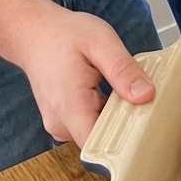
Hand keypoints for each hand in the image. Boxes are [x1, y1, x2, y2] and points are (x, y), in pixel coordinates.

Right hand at [15, 0, 154, 146]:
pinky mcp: (63, 121)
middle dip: (126, 125)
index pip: (97, 147)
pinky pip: (89, 126)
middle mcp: (60, 122)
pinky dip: (105, 114)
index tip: (146, 128)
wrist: (35, 34)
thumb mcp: (101, 42)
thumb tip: (145, 95)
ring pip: (97, 134)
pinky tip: (113, 95)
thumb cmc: (64, 35)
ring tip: (125, 92)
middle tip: (143, 100)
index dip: (124, 144)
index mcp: (70, 106)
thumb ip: (123, 70)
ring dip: (116, 118)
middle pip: (101, 142)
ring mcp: (59, 124)